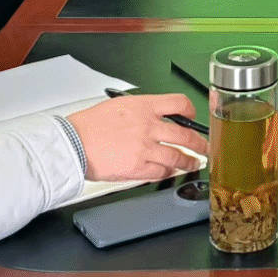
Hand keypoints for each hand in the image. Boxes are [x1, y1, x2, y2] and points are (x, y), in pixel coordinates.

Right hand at [66, 93, 209, 181]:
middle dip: (200, 142)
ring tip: (193, 163)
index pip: (179, 103)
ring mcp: (145, 148)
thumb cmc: (88, 125)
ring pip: (178, 156)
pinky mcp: (138, 168)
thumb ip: (141, 111)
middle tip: (204, 146)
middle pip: (185, 134)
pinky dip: (168, 173)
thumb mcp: (118, 106)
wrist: (72, 143)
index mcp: (143, 106)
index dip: (191, 110)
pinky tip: (169, 172)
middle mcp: (148, 126)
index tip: (193, 117)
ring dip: (189, 161)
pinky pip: (161, 172)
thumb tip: (155, 117)